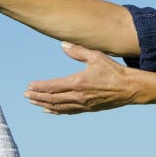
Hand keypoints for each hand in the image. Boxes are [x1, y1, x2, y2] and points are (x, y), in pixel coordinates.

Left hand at [24, 42, 140, 114]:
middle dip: (37, 96)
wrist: (130, 88)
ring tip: (33, 102)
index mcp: (77, 83)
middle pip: (52, 99)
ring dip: (44, 104)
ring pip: (58, 107)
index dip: (39, 87)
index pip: (53, 86)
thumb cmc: (113, 70)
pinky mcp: (88, 109)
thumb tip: (63, 44)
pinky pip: (68, 111)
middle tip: (26, 94)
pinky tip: (49, 110)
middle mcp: (78, 96)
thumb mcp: (96, 56)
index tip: (29, 85)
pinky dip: (56, 111)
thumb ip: (78, 51)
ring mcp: (83, 104)